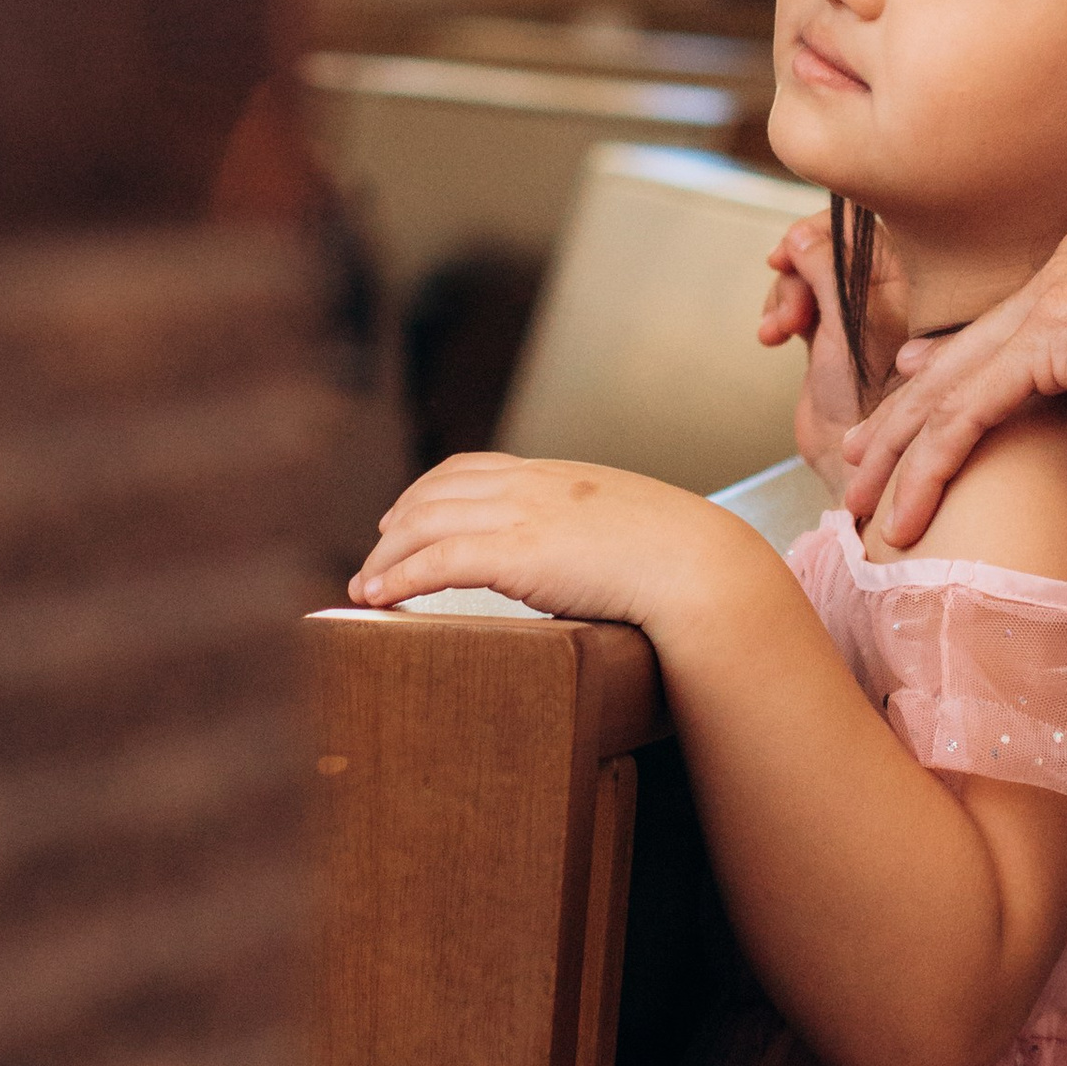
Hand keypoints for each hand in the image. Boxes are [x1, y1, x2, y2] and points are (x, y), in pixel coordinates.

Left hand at [349, 452, 744, 631]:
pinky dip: (398, 577)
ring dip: (385, 555)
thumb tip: (582, 564)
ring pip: (425, 523)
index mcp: (559, 477)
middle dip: (395, 525)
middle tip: (375, 554)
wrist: (701, 568)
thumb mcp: (628, 528)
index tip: (404, 515)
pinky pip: (437, 561)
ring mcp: (523, 515)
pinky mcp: (517, 553)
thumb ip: (592, 534)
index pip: (471, 468)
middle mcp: (533, 485)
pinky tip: (378, 598)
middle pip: (435, 492)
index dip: (428, 491)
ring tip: (365, 585)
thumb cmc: (681, 561)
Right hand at [758, 212, 905, 489]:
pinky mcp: (829, 336)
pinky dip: (779, 311)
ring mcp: (856, 314)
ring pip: (807, 273)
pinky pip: (797, 301)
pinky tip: (773, 335)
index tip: (795, 246)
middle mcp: (887, 291)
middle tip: (785, 286)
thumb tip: (800, 234)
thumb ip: (830, 271)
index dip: (825, 230)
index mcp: (912, 279)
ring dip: (784, 292)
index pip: (864, 226)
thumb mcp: (853, 325)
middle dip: (799, 265)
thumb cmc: (875, 403)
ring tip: (779, 327)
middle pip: (829, 245)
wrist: (858, 466)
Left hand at [843, 202, 1066, 549]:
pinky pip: (970, 411)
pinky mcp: (1053, 340)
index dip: (954, 365)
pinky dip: (930, 461)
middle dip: (901, 414)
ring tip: (859, 498)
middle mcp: (1062, 273)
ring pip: (946, 387)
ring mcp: (1053, 301)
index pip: (1009, 326)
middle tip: (857, 456)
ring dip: (896, 449)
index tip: (917, 387)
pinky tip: (906, 502)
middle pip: (959, 356)